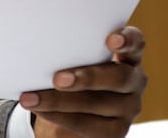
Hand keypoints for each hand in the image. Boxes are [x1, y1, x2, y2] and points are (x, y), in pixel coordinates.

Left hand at [19, 27, 146, 137]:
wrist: (73, 108)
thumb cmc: (74, 69)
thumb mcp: (76, 56)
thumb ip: (71, 49)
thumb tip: (40, 48)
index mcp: (128, 55)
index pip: (136, 43)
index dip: (127, 40)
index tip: (111, 39)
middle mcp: (134, 81)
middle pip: (119, 78)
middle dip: (87, 78)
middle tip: (57, 79)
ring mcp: (128, 107)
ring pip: (97, 104)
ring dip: (59, 101)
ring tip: (31, 98)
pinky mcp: (117, 130)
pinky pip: (87, 125)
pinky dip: (59, 116)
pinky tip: (40, 109)